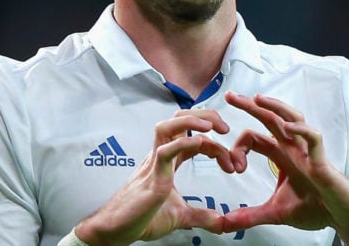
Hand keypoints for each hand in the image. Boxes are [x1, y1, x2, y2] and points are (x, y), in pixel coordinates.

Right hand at [74, 109, 236, 245]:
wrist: (117, 231)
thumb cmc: (142, 218)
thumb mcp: (180, 216)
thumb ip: (201, 215)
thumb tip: (221, 222)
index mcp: (168, 161)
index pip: (192, 136)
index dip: (214, 143)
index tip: (231, 163)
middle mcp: (160, 156)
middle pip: (179, 120)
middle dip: (204, 116)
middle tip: (225, 128)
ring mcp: (154, 164)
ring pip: (167, 127)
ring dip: (191, 121)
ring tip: (212, 126)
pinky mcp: (151, 178)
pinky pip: (164, 151)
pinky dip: (182, 143)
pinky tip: (199, 143)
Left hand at [222, 92, 348, 245]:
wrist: (341, 217)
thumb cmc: (315, 208)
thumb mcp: (275, 213)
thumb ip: (250, 216)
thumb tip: (225, 224)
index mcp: (281, 156)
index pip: (255, 138)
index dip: (239, 147)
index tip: (232, 167)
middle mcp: (293, 148)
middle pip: (270, 119)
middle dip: (250, 106)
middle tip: (230, 96)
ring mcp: (307, 152)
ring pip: (293, 119)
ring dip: (276, 107)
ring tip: (258, 99)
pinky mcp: (321, 161)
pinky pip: (314, 138)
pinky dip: (302, 130)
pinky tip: (289, 127)